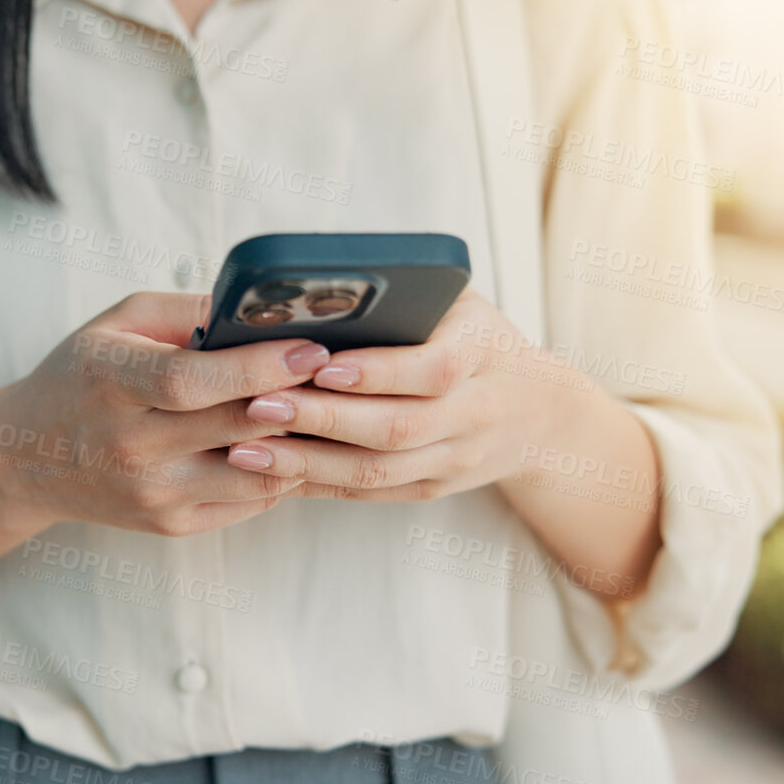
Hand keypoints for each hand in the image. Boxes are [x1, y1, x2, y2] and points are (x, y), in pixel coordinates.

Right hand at [0, 292, 318, 535]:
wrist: (30, 457)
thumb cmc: (84, 375)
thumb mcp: (119, 323)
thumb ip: (189, 313)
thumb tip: (268, 311)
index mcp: (110, 382)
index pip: (189, 380)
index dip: (257, 366)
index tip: (311, 350)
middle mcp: (127, 445)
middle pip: (233, 426)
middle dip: (298, 399)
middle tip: (342, 374)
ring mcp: (151, 494)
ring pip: (255, 473)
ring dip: (301, 442)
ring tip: (328, 410)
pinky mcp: (171, 525)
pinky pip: (249, 501)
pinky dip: (282, 471)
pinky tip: (296, 443)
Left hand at [220, 290, 573, 500]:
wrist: (539, 415)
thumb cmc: (478, 341)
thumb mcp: (460, 306)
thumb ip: (408, 297)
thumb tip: (317, 290)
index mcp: (483, 354)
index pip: (433, 369)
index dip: (376, 372)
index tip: (318, 365)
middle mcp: (474, 413)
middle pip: (395, 427)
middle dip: (320, 419)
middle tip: (255, 405)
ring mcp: (454, 460)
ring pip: (376, 471)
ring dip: (305, 461)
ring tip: (244, 448)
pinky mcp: (431, 489)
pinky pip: (368, 493)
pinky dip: (316, 485)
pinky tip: (269, 473)